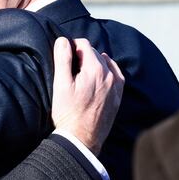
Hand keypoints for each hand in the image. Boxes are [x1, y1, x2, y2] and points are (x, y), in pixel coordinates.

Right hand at [51, 37, 123, 154]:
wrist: (81, 139)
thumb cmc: (68, 112)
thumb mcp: (60, 84)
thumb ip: (62, 58)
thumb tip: (63, 40)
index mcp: (95, 69)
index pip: (84, 44)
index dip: (71, 46)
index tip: (63, 55)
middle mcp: (110, 75)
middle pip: (95, 53)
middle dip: (82, 55)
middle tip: (69, 66)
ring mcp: (116, 86)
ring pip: (106, 63)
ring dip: (94, 63)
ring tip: (81, 73)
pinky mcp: (117, 97)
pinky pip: (116, 75)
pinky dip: (107, 72)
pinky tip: (98, 77)